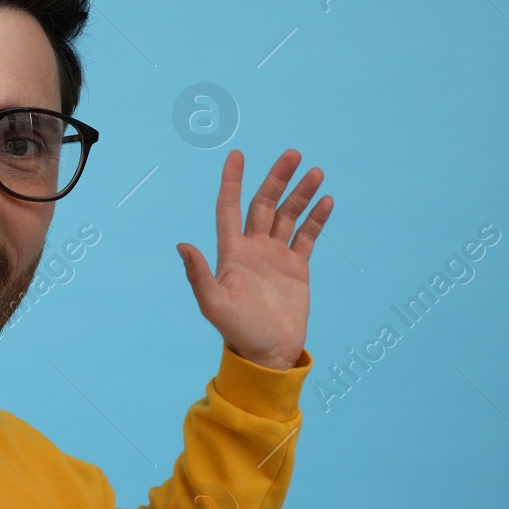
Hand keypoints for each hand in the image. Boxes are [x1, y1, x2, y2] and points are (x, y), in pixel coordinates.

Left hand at [177, 148, 332, 369]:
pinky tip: (326, 201)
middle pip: (264, 203)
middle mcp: (253, 248)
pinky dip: (316, 218)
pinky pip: (307, 236)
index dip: (232, 181)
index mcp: (231, 252)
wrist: (268, 354)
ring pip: (288, 215)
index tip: (237, 154)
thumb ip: (199, 275)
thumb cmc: (238, 331)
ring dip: (301, 194)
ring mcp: (275, 256)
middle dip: (277, 178)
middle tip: (293, 154)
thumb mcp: (214, 304)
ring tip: (316, 173)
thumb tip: (182, 245)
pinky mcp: (296, 268)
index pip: (229, 207)